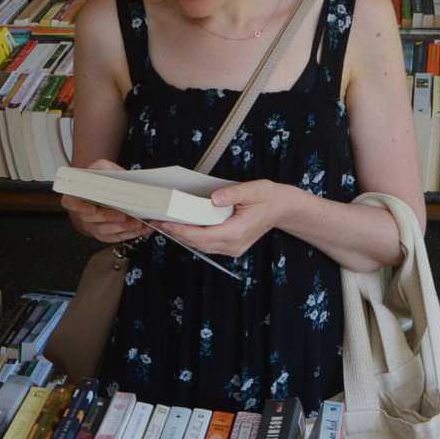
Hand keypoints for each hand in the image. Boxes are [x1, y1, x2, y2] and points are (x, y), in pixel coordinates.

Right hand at [60, 160, 151, 244]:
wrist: (105, 191)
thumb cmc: (101, 180)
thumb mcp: (101, 168)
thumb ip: (105, 168)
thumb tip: (117, 175)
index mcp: (77, 196)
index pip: (71, 203)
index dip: (81, 207)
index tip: (93, 208)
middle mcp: (83, 214)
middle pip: (94, 219)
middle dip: (110, 218)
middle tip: (124, 215)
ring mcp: (94, 226)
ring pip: (107, 231)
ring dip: (124, 228)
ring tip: (139, 222)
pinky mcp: (106, 234)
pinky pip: (117, 237)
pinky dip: (131, 233)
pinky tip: (143, 228)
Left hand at [151, 179, 289, 258]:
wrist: (283, 208)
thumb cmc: (268, 197)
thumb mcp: (254, 189)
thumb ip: (233, 193)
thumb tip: (214, 198)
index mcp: (236, 232)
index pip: (201, 236)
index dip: (180, 230)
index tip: (164, 222)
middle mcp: (232, 245)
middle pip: (197, 243)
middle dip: (176, 233)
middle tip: (156, 221)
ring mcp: (232, 249)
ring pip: (201, 246)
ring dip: (183, 236)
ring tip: (165, 223)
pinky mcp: (231, 247)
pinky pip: (208, 244)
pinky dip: (194, 237)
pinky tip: (183, 226)